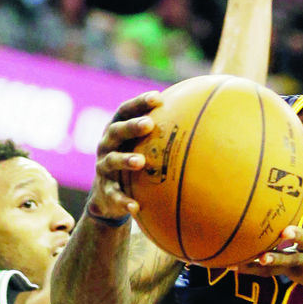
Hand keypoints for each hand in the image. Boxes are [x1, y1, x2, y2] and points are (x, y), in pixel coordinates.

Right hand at [85, 92, 161, 224]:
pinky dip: (123, 201)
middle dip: (131, 127)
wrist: (106, 196)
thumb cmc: (131, 160)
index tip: (157, 97)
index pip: (124, 111)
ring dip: (125, 160)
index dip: (139, 103)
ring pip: (112, 161)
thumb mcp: (139, 145)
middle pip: (116, 132)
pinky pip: (114, 195)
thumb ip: (158, 132)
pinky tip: (135, 207)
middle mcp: (106, 145)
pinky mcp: (105, 190)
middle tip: (149, 124)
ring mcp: (104, 168)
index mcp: (116, 130)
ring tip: (140, 162)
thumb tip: (198, 116)